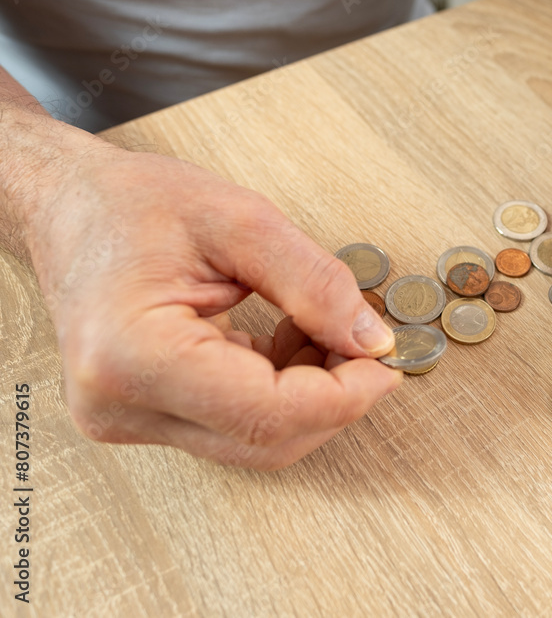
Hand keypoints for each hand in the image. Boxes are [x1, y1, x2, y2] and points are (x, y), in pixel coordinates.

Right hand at [22, 136, 400, 469]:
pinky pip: (234, 426)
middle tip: (364, 343)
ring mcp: (128, 419)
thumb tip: (372, 341)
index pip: (266, 413)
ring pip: (255, 441)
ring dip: (307, 396)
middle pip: (265, 441)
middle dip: (332, 398)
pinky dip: (279, 391)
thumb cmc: (135, 204)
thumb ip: (315, 284)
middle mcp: (121, 405)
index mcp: (133, 354)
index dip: (343, 396)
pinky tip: (284, 340)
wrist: (70, 208)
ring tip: (312, 327)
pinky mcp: (143, 417)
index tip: (386, 363)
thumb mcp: (241, 221)